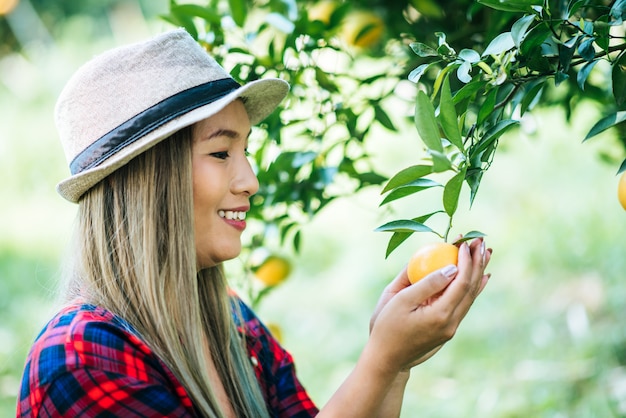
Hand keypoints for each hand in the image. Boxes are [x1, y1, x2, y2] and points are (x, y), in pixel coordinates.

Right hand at [366, 238, 491, 372]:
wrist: (386, 358)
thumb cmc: (386, 326)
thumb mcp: (400, 300)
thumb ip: (426, 283)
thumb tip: (451, 267)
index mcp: (440, 315)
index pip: (461, 283)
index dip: (466, 261)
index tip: (464, 242)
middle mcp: (451, 322)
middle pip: (471, 288)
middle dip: (477, 262)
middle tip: (480, 240)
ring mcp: (451, 327)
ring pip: (471, 296)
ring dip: (478, 272)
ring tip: (485, 253)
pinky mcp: (448, 329)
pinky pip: (465, 304)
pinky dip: (473, 287)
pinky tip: (481, 277)